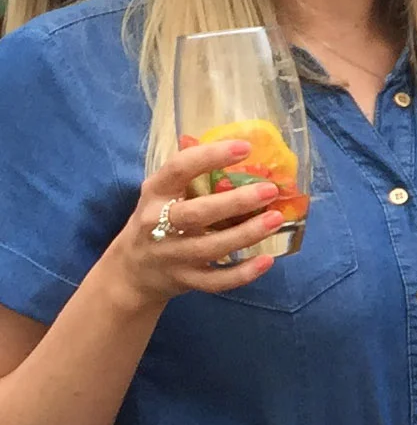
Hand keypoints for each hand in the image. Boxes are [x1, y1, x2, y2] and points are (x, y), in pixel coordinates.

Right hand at [103, 141, 283, 309]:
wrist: (132, 271)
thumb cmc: (156, 220)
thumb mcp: (162, 193)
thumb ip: (191, 173)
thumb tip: (235, 143)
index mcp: (155, 193)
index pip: (178, 169)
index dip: (210, 156)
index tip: (245, 147)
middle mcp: (157, 224)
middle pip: (197, 213)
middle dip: (236, 202)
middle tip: (270, 190)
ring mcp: (172, 256)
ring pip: (212, 247)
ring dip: (247, 233)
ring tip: (276, 218)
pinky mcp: (186, 280)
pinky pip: (217, 281)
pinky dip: (243, 273)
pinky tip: (267, 260)